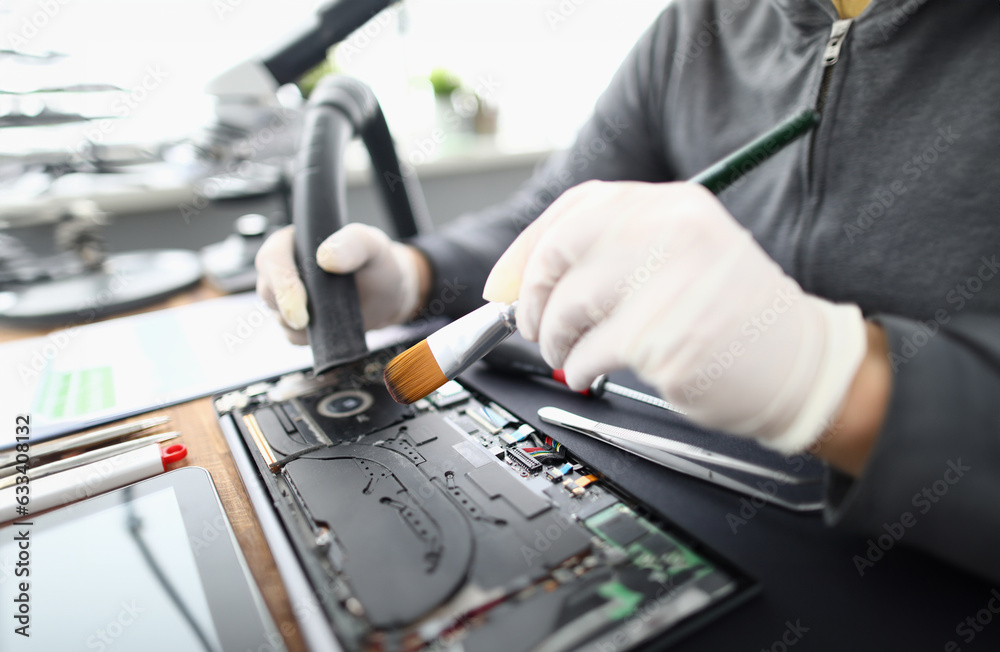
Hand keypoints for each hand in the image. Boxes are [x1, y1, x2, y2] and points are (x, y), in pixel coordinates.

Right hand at [255, 224, 427, 343]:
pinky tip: (331, 327)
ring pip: (278, 315)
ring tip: (335, 314)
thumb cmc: (377, 264)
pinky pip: (292, 335)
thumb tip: (325, 257)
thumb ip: (353, 243)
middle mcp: (285, 267)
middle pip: (267, 289)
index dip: (281, 283)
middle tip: (308, 322)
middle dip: (287, 308)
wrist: (387, 296)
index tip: (300, 307)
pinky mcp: (295, 321)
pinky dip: (309, 338)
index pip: (272, 258)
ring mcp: (287, 296)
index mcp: (295, 241)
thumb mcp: (373, 246)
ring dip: (302, 324)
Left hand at [484, 180, 868, 453]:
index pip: (578, 208)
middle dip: (530, 296)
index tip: (507, 282)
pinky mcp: (660, 339)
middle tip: (530, 323)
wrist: (799, 365)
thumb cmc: (736, 317)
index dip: (528, 248)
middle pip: (560, 251)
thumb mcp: (684, 255)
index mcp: (673, 206)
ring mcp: (666, 284)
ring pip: (567, 306)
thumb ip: (616, 252)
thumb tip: (527, 277)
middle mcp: (669, 233)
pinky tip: (592, 370)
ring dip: (553, 338)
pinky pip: (589, 352)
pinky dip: (579, 367)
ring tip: (566, 352)